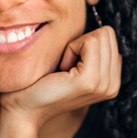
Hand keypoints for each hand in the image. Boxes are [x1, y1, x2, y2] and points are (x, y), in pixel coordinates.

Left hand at [0, 25, 120, 128]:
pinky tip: (61, 68)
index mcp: (112, 81)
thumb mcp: (74, 66)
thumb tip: (100, 28)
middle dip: (82, 42)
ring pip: (101, 36)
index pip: (111, 39)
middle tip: (65, 65)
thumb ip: (92, 52)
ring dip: (76, 46)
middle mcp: (113, 85)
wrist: (23, 109)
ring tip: (63, 69)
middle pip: (108, 34)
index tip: (69, 64)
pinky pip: (89, 42)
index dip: (86, 43)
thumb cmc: (41, 83)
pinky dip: (71, 48)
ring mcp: (103, 84)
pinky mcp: (90, 80)